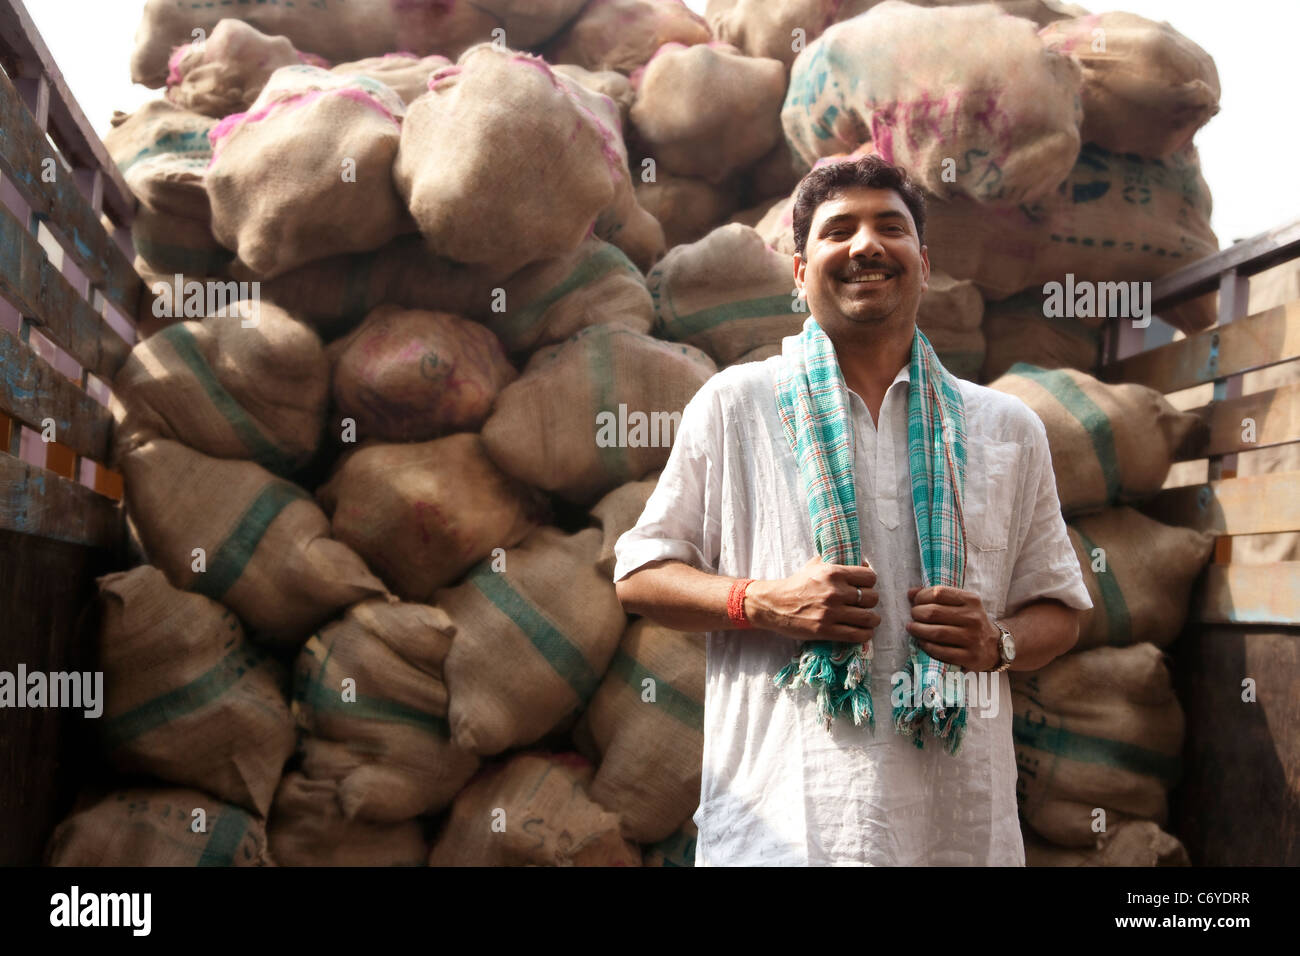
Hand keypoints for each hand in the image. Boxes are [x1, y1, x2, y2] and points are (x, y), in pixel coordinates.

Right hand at [745, 555, 878, 643]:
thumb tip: (860, 562)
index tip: (864, 587)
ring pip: (869, 617)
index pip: (869, 577)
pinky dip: (865, 634)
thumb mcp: (814, 565)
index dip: (869, 583)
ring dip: (872, 620)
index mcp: (833, 573)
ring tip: (869, 620)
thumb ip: (836, 561)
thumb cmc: (796, 584)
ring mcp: (831, 612)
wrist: (774, 604)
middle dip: (870, 602)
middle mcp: (835, 592)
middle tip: (864, 604)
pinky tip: (863, 632)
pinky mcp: (826, 631)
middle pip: (872, 598)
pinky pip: (858, 635)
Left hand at [905, 585, 999, 670]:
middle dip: (917, 613)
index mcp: (971, 600)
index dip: (921, 597)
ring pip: (936, 632)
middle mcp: (973, 618)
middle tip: (913, 616)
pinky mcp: (970, 657)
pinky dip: (927, 646)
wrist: (995, 646)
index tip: (915, 601)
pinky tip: (921, 642)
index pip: (939, 593)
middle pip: (934, 612)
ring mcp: (973, 638)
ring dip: (918, 630)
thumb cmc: (971, 622)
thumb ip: (938, 597)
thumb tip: (911, 593)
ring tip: (912, 628)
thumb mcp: (961, 604)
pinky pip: (941, 651)